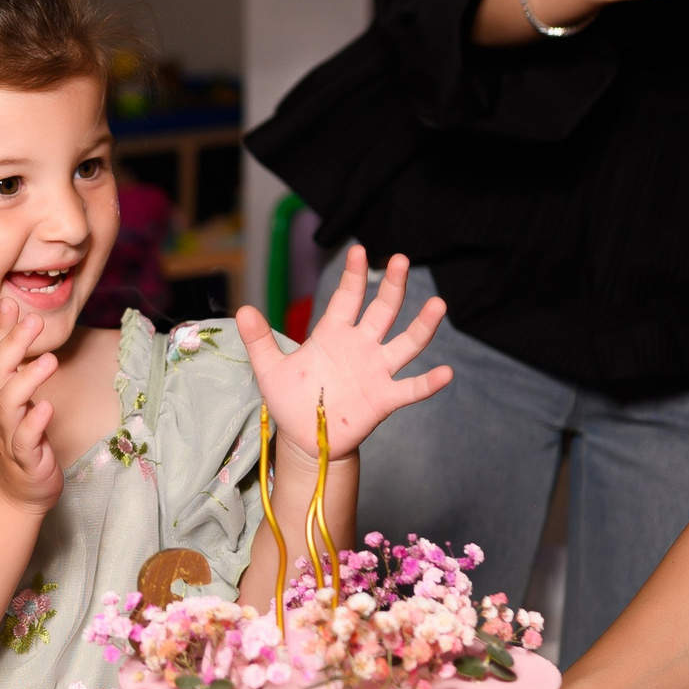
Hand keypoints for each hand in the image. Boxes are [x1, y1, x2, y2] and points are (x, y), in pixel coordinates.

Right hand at [0, 295, 62, 515]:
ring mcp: (7, 435)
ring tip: (49, 360)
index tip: (8, 302)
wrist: (12, 495)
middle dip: (13, 345)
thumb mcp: (7, 402)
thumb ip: (3, 367)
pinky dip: (34, 423)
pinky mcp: (24, 459)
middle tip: (33, 320)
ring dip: (27, 380)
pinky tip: (46, 407)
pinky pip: (25, 439)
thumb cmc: (14, 443)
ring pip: (8, 404)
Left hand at [236, 247, 452, 459]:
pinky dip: (428, 382)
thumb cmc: (291, 400)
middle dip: (393, 286)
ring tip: (438, 305)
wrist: (306, 439)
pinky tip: (447, 372)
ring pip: (405, 343)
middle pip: (381, 311)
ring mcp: (375, 371)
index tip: (359, 250)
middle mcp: (360, 347)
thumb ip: (259, 340)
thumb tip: (242, 310)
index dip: (354, 275)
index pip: (346, 298)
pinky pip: (410, 388)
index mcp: (333, 334)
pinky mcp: (384, 398)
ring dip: (422, 326)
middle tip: (402, 260)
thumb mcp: (269, 369)